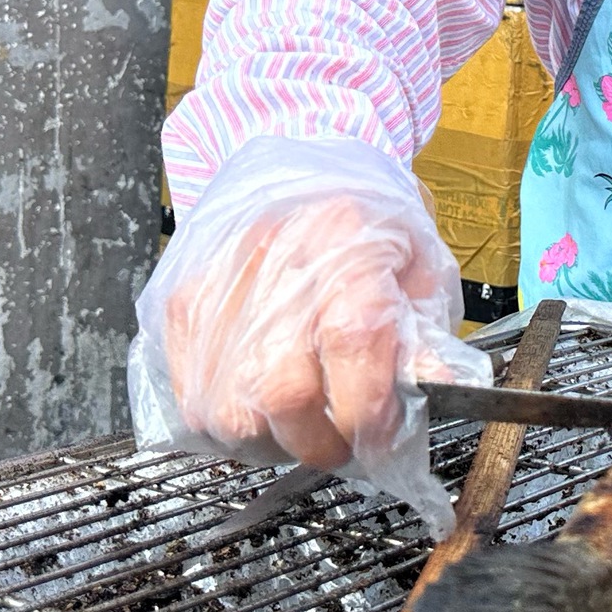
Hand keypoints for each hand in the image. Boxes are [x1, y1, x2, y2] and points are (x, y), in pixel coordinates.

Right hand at [129, 137, 488, 533]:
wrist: (297, 167)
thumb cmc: (364, 223)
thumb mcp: (417, 260)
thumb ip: (423, 329)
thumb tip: (434, 389)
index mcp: (343, 234)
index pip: (352, 339)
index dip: (369, 409)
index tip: (382, 437)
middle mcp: (270, 256)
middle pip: (282, 390)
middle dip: (319, 442)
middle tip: (343, 444)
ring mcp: (213, 284)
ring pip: (230, 411)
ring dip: (272, 440)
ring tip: (301, 423)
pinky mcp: (178, 307)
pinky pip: (193, 403)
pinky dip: (231, 424)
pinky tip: (263, 406)